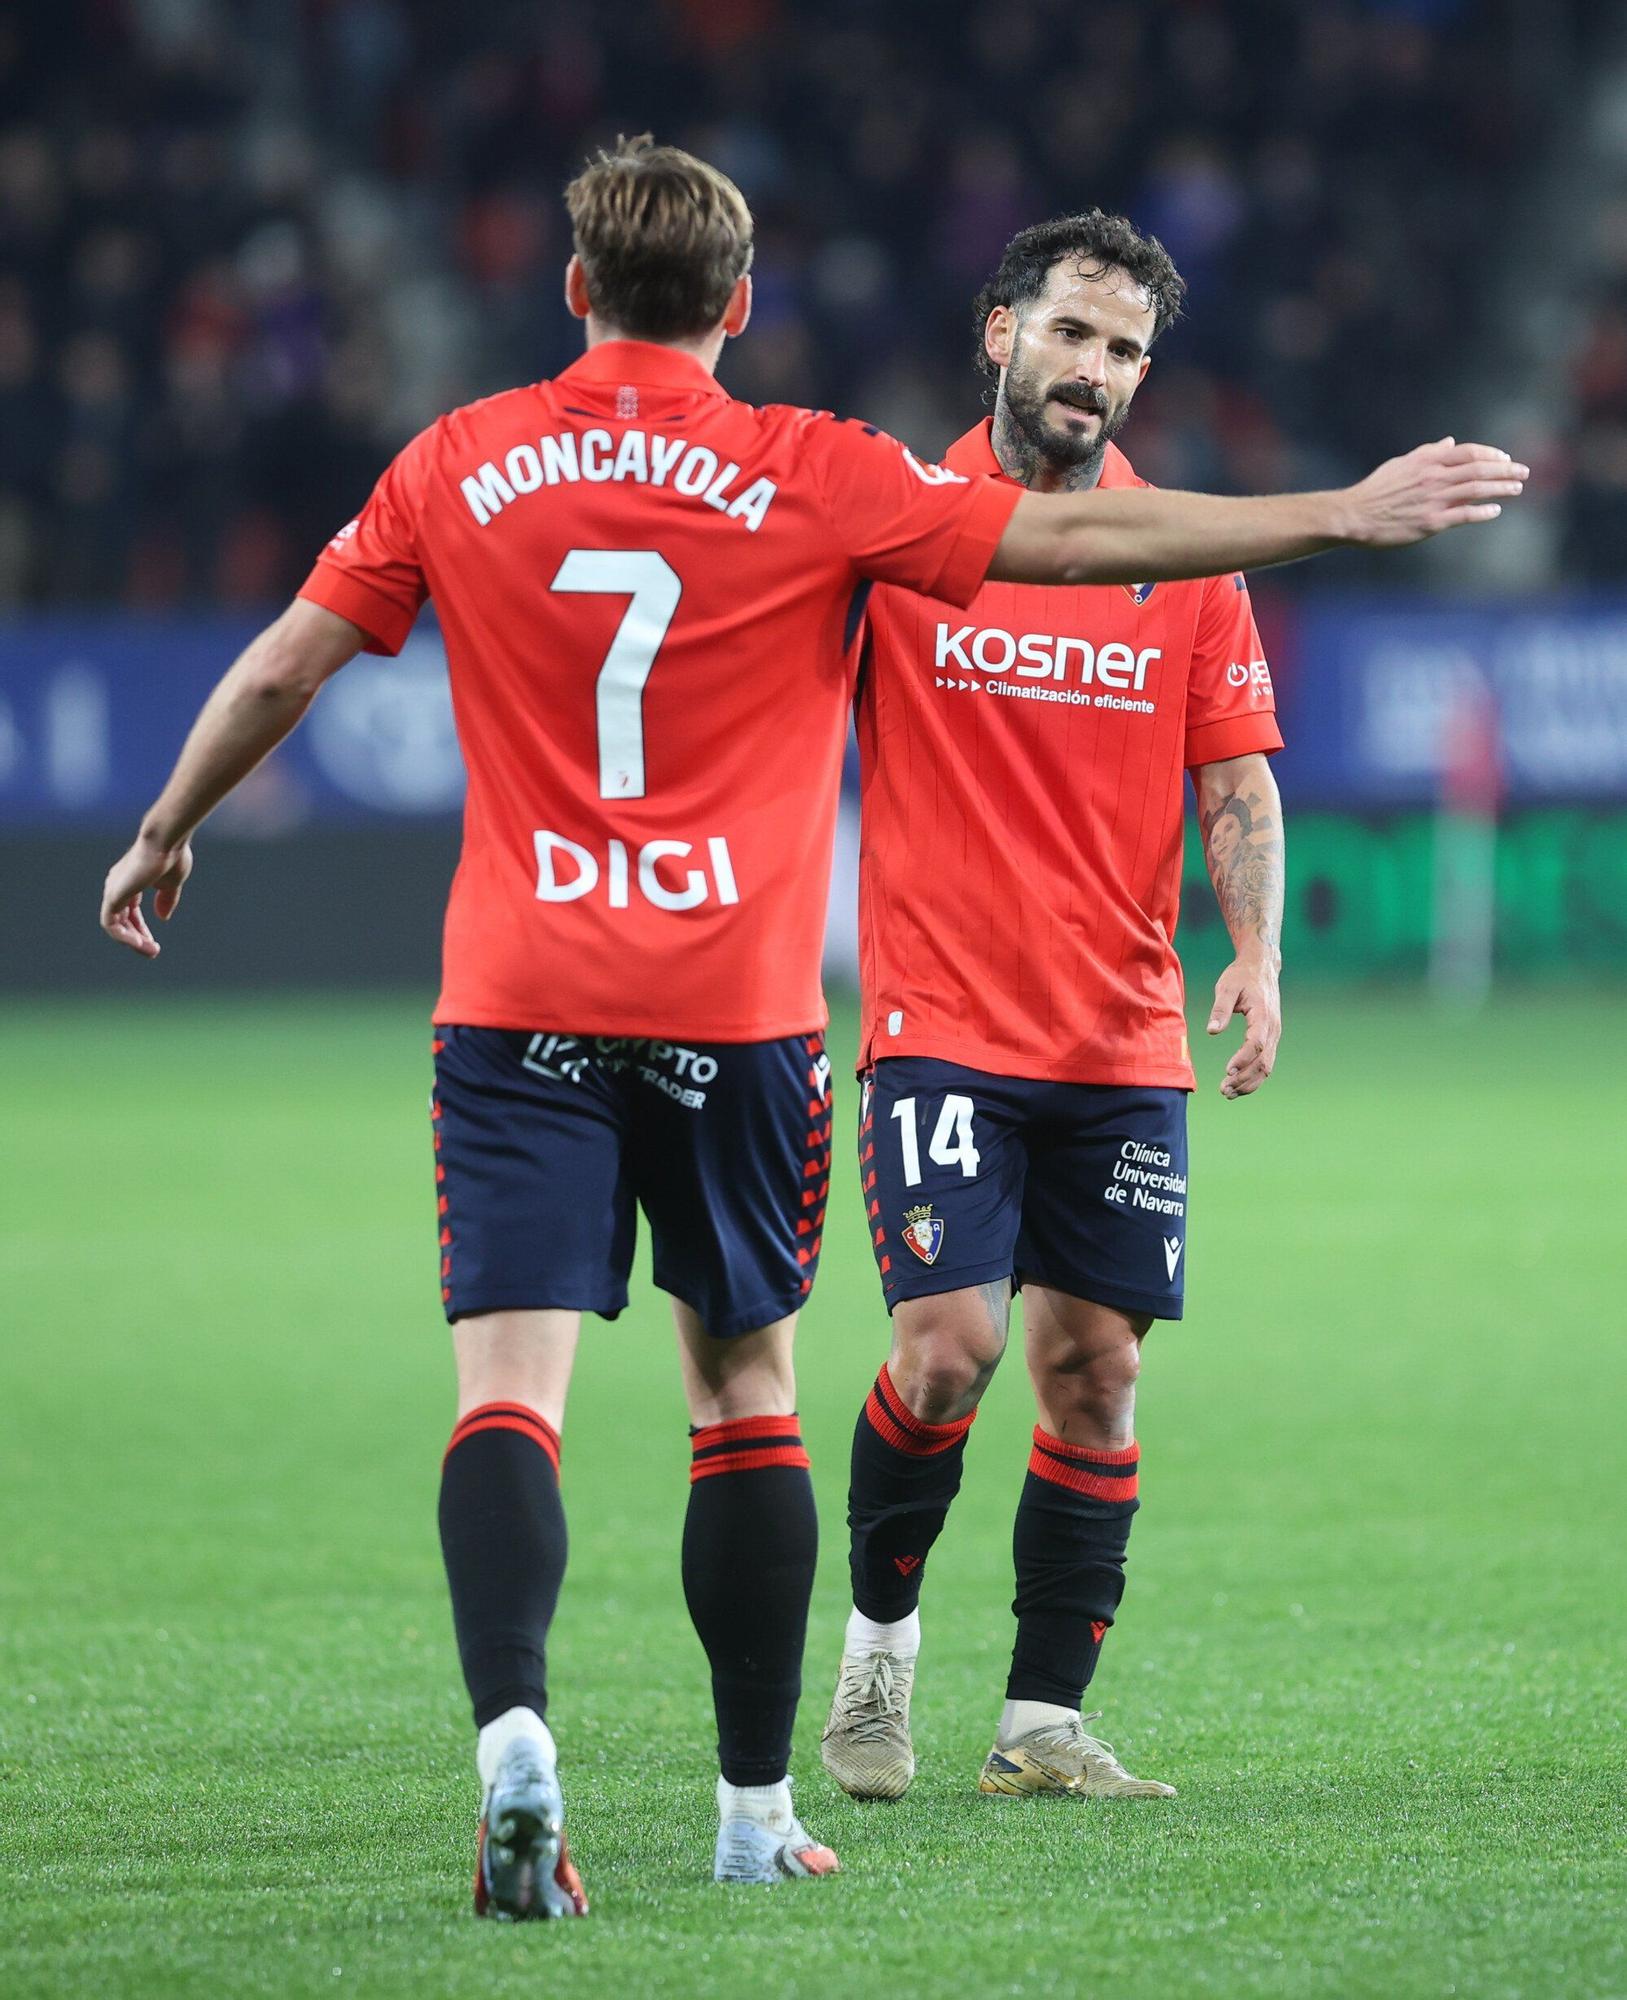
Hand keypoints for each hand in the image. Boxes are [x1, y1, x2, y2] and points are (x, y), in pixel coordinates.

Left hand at [100, 832, 192, 957]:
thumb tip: (162, 917)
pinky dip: (125, 937)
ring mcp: (114, 891)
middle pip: (122, 920)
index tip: (155, 943)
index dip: (141, 929)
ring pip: (115, 925)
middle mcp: (118, 886)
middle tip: (153, 951)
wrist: (166, 841)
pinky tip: (140, 944)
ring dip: (132, 942)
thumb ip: (166, 899)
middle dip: (137, 938)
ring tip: (150, 951)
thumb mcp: (172, 883)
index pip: (130, 911)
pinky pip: (111, 925)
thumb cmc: (172, 855)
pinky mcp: (113, 896)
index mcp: (131, 881)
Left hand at [1207, 953, 1280, 1098]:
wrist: (1261, 967)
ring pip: (1266, 1066)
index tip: (1227, 1071)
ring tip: (1228, 1093)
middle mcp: (1272, 1028)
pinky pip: (1265, 1062)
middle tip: (1223, 1090)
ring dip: (1249, 1083)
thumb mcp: (1226, 987)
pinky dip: (1253, 1077)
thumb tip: (1212, 1031)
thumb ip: (1220, 1010)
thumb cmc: (1241, 976)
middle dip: (1243, 1078)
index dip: (1242, 1059)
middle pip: (1262, 1061)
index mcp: (1263, 1015)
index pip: (1255, 1043)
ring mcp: (1274, 1034)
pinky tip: (1238, 1086)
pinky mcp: (1270, 1038)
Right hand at [1344, 438, 1527, 545]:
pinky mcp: (1431, 522)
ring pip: (1476, 490)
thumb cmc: (1376, 490)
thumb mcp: (1400, 464)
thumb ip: (1427, 453)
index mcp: (1428, 462)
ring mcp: (1434, 500)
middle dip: (1505, 470)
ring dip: (1500, 488)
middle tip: (1523, 472)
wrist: (1356, 515)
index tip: (1504, 459)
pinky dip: (1482, 512)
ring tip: (1517, 489)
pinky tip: (1496, 511)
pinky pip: (1464, 515)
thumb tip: (1449, 442)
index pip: (1468, 453)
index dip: (1491, 455)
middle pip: (1479, 470)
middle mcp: (1434, 478)